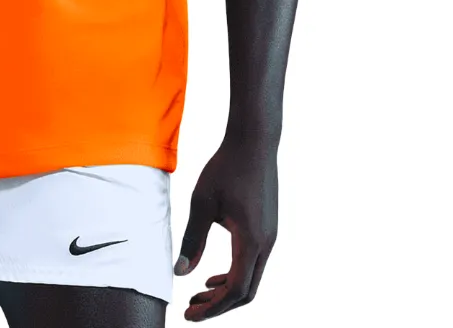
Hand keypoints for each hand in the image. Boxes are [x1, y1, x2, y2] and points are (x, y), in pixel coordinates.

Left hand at [173, 134, 277, 319]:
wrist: (254, 142)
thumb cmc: (226, 168)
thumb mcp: (202, 203)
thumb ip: (192, 239)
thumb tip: (181, 273)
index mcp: (251, 241)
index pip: (234, 290)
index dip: (212, 308)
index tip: (188, 314)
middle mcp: (266, 244)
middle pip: (246, 291)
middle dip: (218, 305)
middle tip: (190, 308)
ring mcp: (270, 237)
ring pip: (252, 279)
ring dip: (226, 291)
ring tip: (199, 294)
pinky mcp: (268, 229)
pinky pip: (253, 263)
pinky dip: (234, 275)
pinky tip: (214, 274)